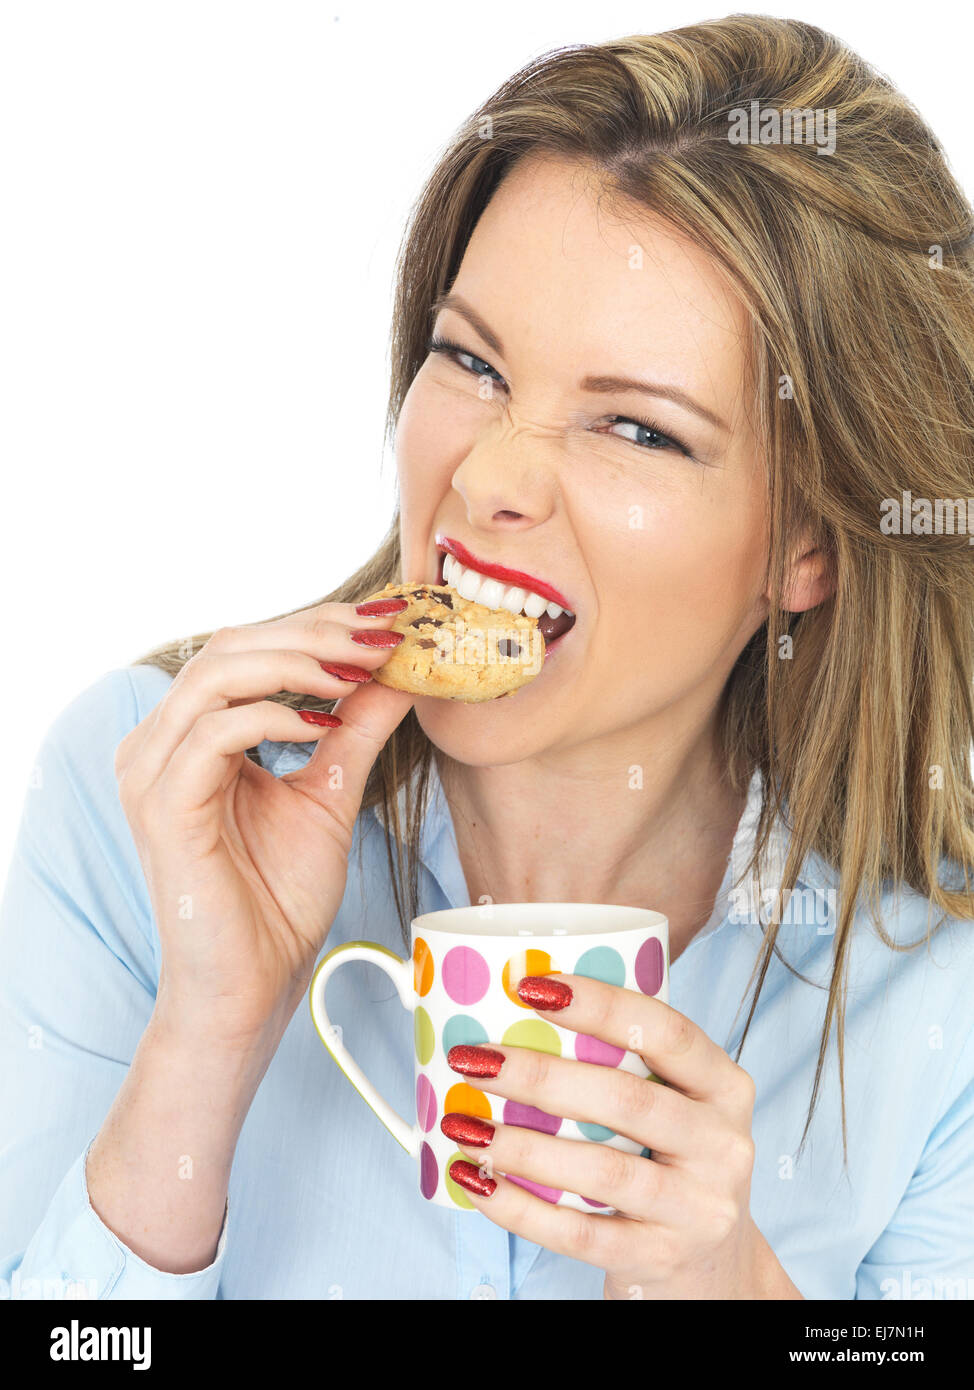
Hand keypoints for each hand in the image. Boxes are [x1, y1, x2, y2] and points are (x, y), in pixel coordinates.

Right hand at [115, 598, 414, 1051]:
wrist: (252, 985)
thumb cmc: (278, 898)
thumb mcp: (330, 793)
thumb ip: (357, 730)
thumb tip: (400, 670)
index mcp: (191, 734)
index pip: (248, 648)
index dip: (318, 625)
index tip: (389, 620)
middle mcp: (160, 743)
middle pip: (232, 645)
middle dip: (315, 631)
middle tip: (384, 632)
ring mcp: (153, 772)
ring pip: (217, 674)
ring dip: (298, 660)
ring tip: (362, 668)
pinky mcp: (164, 806)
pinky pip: (214, 733)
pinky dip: (273, 715)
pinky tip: (324, 723)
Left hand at [442, 973, 802, 1299]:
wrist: (715, 1266)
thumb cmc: (675, 1161)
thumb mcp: (679, 1105)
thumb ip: (628, 1063)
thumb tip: (517, 1008)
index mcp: (725, 1087)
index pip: (666, 1032)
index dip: (599, 1005)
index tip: (529, 987)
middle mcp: (723, 1145)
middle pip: (626, 1100)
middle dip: (541, 1077)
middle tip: (474, 1059)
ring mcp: (697, 1209)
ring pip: (601, 1171)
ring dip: (522, 1147)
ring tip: (463, 1126)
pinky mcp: (660, 1259)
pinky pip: (579, 1233)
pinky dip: (519, 1207)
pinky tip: (477, 1183)